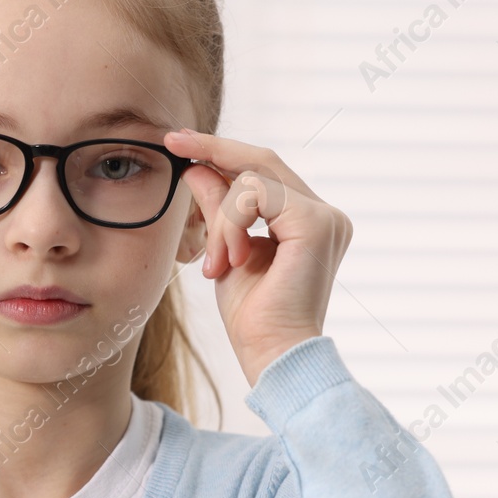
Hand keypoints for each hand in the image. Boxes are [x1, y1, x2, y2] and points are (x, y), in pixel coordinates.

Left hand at [164, 128, 352, 386]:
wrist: (273, 355)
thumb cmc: (252, 317)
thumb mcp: (226, 250)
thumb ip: (218, 210)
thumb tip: (196, 168)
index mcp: (307, 221)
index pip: (264, 172)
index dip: (221, 152)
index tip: (179, 142)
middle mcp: (324, 214)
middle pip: (262, 161)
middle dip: (213, 149)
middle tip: (172, 142)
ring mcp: (325, 216)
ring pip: (252, 178)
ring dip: (221, 219)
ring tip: (219, 263)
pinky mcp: (316, 222)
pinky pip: (256, 194)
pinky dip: (231, 223)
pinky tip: (232, 260)